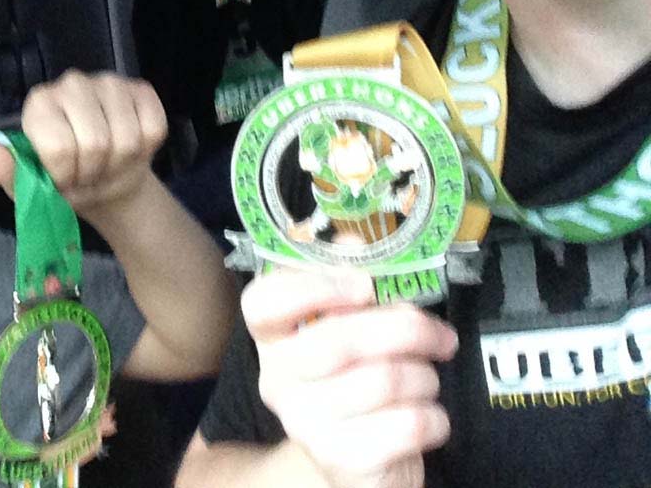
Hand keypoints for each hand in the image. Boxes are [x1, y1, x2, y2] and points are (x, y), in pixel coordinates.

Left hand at [0, 70, 166, 218]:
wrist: (104, 185)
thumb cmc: (60, 182)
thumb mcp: (26, 185)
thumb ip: (1, 167)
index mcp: (39, 103)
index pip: (59, 147)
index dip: (65, 175)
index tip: (60, 180)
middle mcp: (72, 83)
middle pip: (97, 143)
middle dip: (93, 172)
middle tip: (85, 174)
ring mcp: (109, 82)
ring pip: (127, 138)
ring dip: (118, 165)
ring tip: (105, 165)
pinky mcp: (142, 89)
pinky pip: (153, 128)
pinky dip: (143, 151)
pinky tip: (129, 150)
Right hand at [244, 268, 457, 487]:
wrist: (355, 462)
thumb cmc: (356, 378)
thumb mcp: (350, 326)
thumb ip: (350, 278)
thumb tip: (354, 241)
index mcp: (273, 337)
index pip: (264, 302)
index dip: (314, 286)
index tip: (365, 285)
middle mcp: (276, 379)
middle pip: (339, 340)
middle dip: (406, 330)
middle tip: (441, 336)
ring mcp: (304, 423)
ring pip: (383, 381)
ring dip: (424, 377)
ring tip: (426, 380)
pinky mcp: (341, 462)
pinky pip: (406, 425)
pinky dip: (434, 418)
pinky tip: (429, 418)